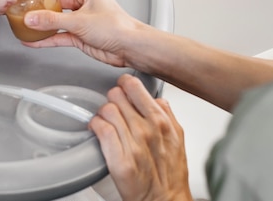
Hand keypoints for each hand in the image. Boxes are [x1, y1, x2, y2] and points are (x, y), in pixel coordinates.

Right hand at [22, 0, 142, 67]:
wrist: (130, 48)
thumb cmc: (117, 27)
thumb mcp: (80, 21)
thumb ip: (52, 20)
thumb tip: (33, 18)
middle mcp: (84, 2)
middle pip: (56, 1)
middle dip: (40, 5)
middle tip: (23, 6)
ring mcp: (81, 19)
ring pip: (56, 19)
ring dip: (42, 23)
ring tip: (25, 23)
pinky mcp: (80, 35)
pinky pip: (59, 34)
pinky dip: (47, 38)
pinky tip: (34, 41)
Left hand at [90, 74, 192, 200]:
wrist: (165, 200)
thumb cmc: (171, 173)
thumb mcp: (177, 137)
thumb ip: (167, 114)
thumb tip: (157, 99)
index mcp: (161, 120)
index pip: (134, 86)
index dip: (125, 84)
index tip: (123, 87)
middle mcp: (147, 129)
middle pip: (116, 95)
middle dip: (113, 99)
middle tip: (114, 107)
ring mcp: (133, 144)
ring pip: (106, 110)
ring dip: (103, 113)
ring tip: (106, 120)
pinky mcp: (119, 160)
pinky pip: (101, 129)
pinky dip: (95, 125)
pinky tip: (98, 129)